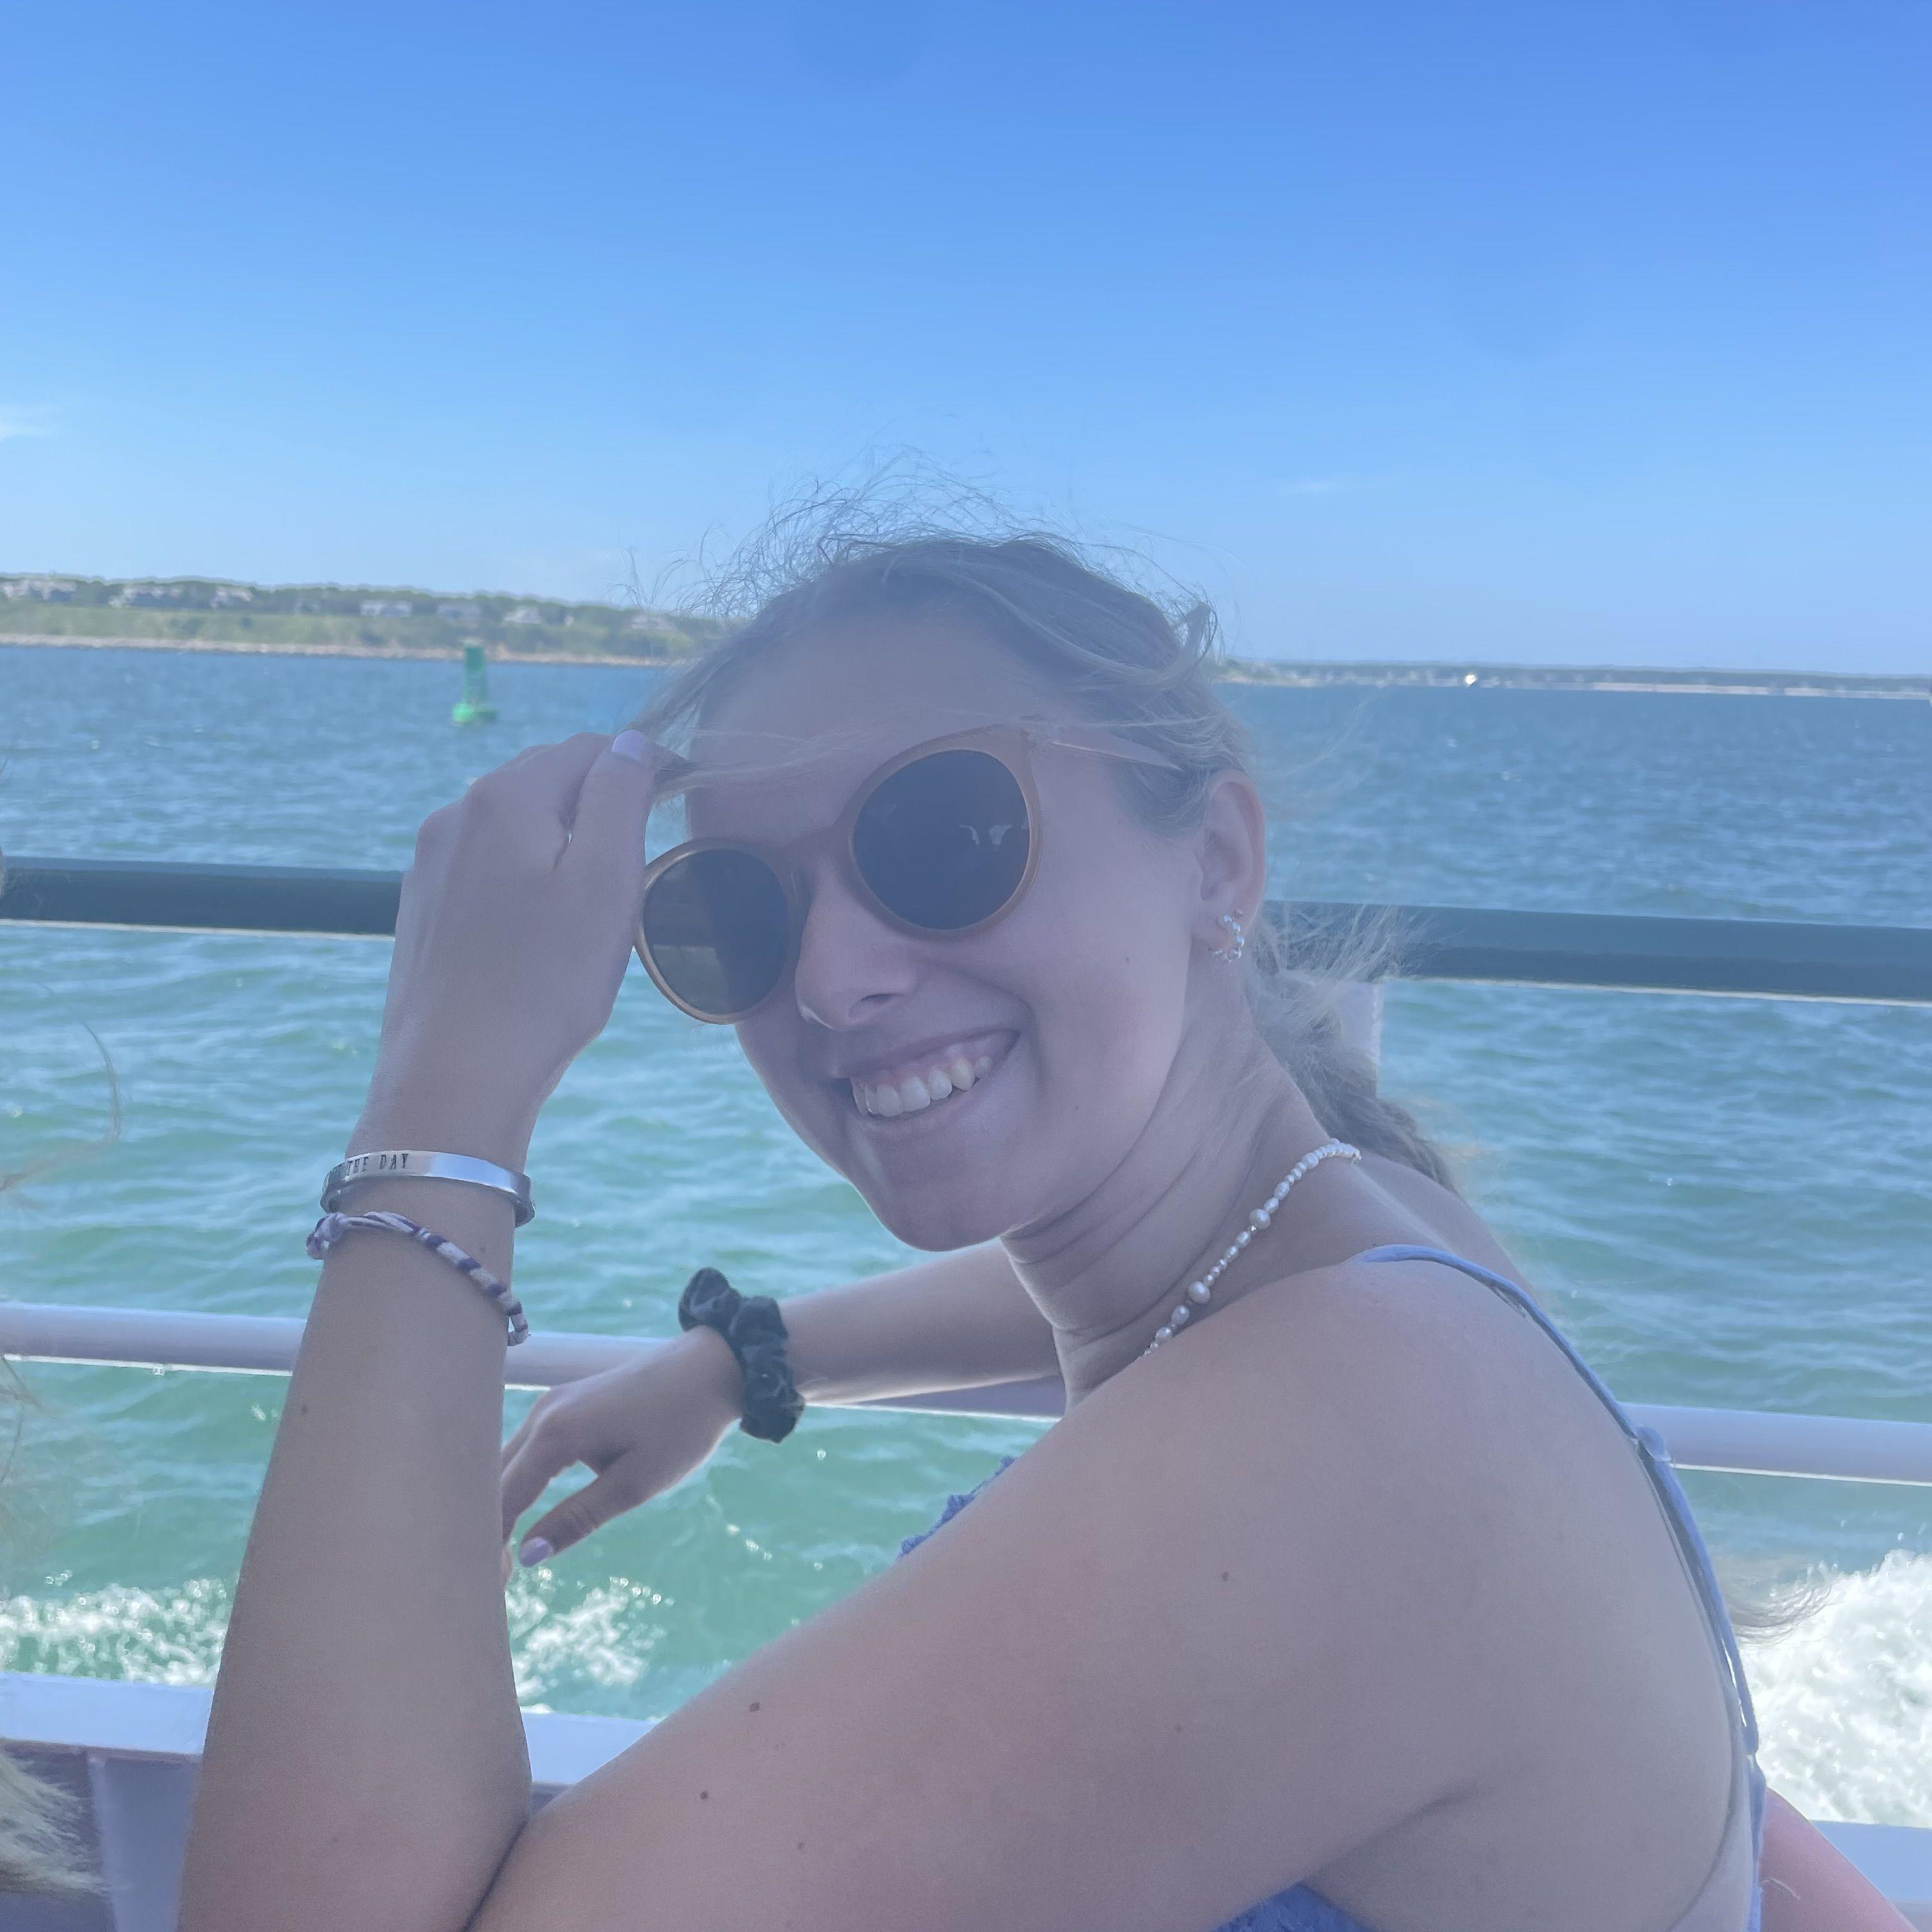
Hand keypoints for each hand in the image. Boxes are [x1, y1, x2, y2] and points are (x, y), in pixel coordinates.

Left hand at [356, 731, 658, 1162]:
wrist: (455, 1075)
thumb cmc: (545, 985)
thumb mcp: (606, 885)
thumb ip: (620, 799)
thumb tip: (632, 743)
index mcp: (505, 798)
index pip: (589, 748)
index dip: (642, 765)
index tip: (677, 802)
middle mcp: (457, 814)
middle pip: (545, 778)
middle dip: (597, 800)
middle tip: (642, 855)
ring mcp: (431, 859)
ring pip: (513, 822)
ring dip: (559, 838)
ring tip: (594, 896)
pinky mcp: (422, 903)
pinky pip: (485, 862)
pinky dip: (523, 872)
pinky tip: (541, 926)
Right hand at [500, 1326, 742, 1566]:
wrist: (711, 1369)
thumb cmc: (681, 1428)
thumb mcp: (635, 1484)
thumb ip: (578, 1518)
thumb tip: (528, 1555)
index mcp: (556, 1434)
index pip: (503, 1496)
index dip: (491, 1540)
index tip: (488, 1582)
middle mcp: (544, 1413)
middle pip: (494, 1476)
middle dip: (489, 1522)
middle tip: (494, 1573)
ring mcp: (553, 1402)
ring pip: (507, 1459)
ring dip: (502, 1499)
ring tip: (502, 1547)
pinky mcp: (567, 1401)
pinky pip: (528, 1444)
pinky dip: (520, 1477)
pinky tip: (523, 1506)